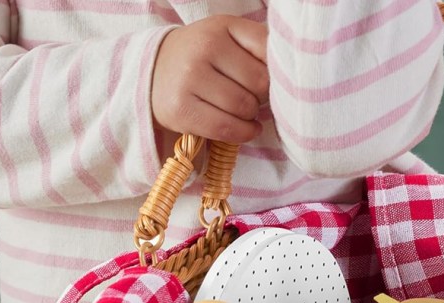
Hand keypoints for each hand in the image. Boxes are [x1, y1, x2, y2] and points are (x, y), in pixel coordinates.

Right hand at [151, 16, 268, 143]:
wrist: (154, 71)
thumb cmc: (204, 56)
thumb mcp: (229, 36)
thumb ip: (259, 44)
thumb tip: (289, 72)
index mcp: (220, 28)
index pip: (268, 55)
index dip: (274, 73)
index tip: (265, 80)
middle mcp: (202, 49)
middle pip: (259, 85)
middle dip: (261, 96)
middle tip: (251, 97)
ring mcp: (188, 80)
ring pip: (244, 108)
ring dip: (251, 116)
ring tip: (243, 111)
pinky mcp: (180, 110)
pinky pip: (226, 129)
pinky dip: (243, 133)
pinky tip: (245, 128)